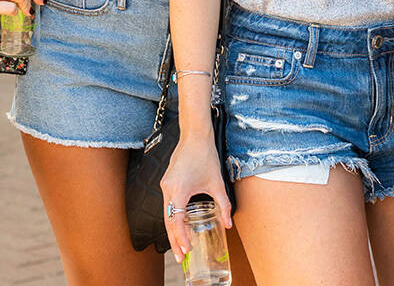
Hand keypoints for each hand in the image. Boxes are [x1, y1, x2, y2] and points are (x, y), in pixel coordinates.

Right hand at [160, 129, 232, 261]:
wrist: (195, 136)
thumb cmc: (205, 156)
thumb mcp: (217, 183)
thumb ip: (223, 205)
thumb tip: (228, 223)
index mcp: (179, 190)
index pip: (177, 221)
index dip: (181, 237)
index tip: (187, 250)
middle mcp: (168, 189)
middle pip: (168, 221)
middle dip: (174, 240)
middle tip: (180, 257)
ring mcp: (165, 185)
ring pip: (166, 214)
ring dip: (172, 230)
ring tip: (179, 246)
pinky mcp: (167, 181)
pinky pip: (167, 204)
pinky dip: (172, 218)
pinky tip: (178, 226)